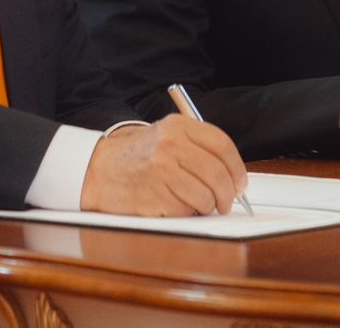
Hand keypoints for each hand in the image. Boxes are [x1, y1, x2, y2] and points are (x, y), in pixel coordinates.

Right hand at [79, 114, 246, 215]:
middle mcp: (171, 145)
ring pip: (206, 195)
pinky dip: (188, 212)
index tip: (240, 182)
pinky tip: (176, 204)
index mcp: (178, 126)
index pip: (222, 145)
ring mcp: (162, 170)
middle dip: (229, 194)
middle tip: (227, 202)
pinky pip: (187, 209)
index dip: (237, 168)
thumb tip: (234, 177)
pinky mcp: (155, 194)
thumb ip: (198, 148)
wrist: (99, 168)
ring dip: (209, 206)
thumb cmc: (138, 156)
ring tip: (201, 204)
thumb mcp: (166, 137)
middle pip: (218, 173)